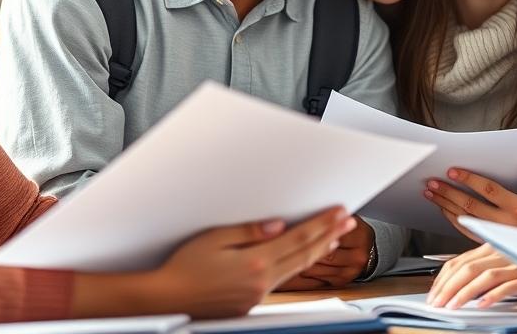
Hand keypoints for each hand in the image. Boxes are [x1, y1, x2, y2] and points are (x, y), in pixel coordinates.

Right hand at [147, 207, 355, 317]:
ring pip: (296, 269)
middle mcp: (261, 281)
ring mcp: (257, 295)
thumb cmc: (184, 268)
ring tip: (333, 238)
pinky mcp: (250, 303)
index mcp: (255, 262)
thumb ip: (249, 231)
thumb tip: (278, 226)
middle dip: (329, 236)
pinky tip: (301, 258)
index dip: (322, 224)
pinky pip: (280, 280)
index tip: (339, 213)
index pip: (299, 238)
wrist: (168, 299)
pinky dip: (297, 266)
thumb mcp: (214, 239)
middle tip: (347, 222)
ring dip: (317, 251)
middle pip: (305, 255)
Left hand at [424, 153, 516, 238]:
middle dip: (449, 192)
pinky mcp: (488, 242)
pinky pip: (466, 230)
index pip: (489, 190)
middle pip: (470, 205)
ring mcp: (494, 234)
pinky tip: (443, 209)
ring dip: (445, 205)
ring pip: (464, 218)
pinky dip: (452, 219)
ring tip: (431, 193)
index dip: (469, 180)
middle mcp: (503, 222)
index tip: (453, 171)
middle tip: (433, 182)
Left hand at [426, 243, 516, 309]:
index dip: (443, 278)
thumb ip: (480, 270)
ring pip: (485, 276)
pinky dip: (494, 295)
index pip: (460, 261)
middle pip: (469, 268)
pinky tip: (483, 304)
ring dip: (465, 292)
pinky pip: (510, 286)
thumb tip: (452, 286)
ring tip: (453, 306)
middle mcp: (503, 252)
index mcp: (492, 247)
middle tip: (436, 303)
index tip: (433, 294)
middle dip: (448, 287)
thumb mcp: (501, 267)